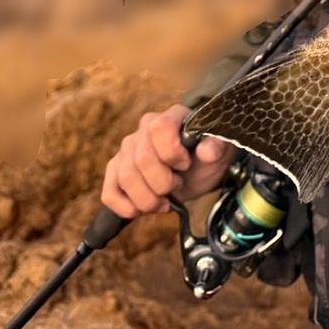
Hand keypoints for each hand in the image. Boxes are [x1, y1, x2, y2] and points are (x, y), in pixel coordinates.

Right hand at [101, 103, 234, 218]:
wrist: (197, 171)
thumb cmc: (206, 156)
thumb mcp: (219, 150)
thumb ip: (216, 147)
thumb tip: (207, 151)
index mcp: (170, 118)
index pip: (159, 129)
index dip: (172, 152)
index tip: (185, 165)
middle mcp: (143, 130)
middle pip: (142, 159)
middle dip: (162, 183)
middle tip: (177, 187)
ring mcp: (127, 150)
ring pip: (126, 178)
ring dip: (147, 199)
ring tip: (164, 202)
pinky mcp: (116, 171)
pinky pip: (109, 192)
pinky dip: (124, 207)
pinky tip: (140, 211)